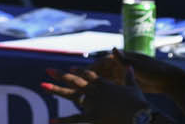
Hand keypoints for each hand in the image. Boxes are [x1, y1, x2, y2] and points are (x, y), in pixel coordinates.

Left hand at [45, 64, 159, 123]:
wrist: (142, 115)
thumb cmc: (140, 103)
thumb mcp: (134, 87)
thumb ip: (129, 76)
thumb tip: (130, 66)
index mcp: (105, 84)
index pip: (88, 75)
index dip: (78, 72)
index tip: (68, 69)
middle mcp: (96, 91)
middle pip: (75, 81)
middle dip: (61, 75)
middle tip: (48, 70)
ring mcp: (93, 103)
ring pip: (71, 94)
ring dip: (56, 90)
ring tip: (42, 85)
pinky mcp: (94, 116)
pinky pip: (76, 119)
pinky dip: (64, 121)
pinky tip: (51, 121)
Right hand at [69, 50, 184, 97]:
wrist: (169, 80)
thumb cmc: (155, 71)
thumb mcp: (140, 66)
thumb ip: (125, 59)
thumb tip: (113, 49)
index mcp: (119, 59)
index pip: (98, 64)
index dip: (86, 69)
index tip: (74, 74)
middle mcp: (117, 66)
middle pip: (96, 72)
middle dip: (83, 77)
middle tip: (68, 82)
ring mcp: (119, 74)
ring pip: (100, 81)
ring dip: (90, 86)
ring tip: (77, 92)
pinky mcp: (123, 83)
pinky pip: (108, 87)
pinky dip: (101, 92)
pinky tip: (93, 98)